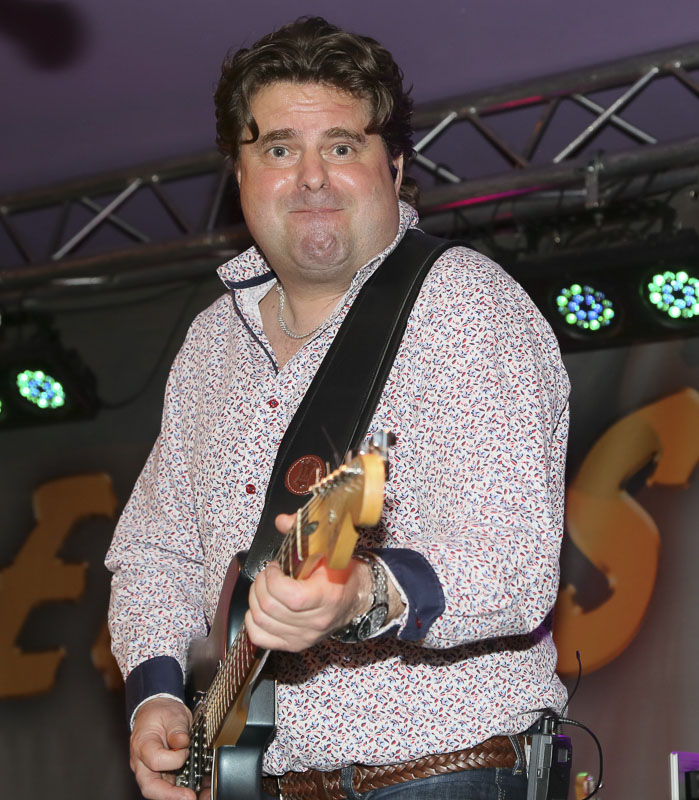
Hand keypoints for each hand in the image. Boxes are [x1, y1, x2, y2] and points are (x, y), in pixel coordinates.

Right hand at [130, 696, 194, 799]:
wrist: (155, 712)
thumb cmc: (161, 713)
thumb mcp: (172, 714)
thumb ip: (177, 728)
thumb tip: (182, 742)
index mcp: (143, 745)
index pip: (156, 761)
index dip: (174, 758)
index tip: (186, 749)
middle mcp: (142, 763)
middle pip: (150, 787)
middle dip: (169, 796)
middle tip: (189, 797)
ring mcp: (148, 771)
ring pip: (157, 791)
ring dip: (175, 796)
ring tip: (193, 796)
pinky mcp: (158, 774)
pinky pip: (166, 787)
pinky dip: (178, 792)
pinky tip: (192, 791)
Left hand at [244, 514, 371, 651]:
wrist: (357, 599)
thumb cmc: (342, 575)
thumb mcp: (328, 550)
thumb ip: (303, 533)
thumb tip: (282, 521)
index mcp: (326, 597)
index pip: (290, 596)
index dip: (273, 579)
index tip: (275, 566)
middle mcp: (315, 621)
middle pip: (270, 607)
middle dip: (261, 584)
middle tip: (268, 573)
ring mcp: (303, 636)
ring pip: (262, 621)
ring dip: (255, 599)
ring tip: (264, 587)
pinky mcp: (294, 645)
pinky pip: (261, 638)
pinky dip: (253, 621)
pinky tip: (260, 608)